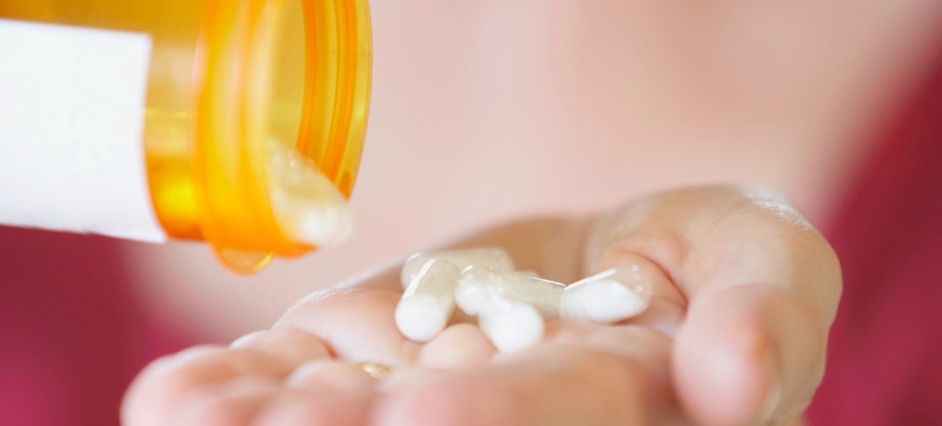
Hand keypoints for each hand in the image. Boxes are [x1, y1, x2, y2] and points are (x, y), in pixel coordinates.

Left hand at [122, 185, 840, 424]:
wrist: (608, 268)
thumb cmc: (700, 267)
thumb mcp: (761, 262)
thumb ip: (767, 311)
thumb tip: (735, 378)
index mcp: (617, 419)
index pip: (556, 422)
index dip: (501, 423)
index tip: (426, 416)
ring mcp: (416, 408)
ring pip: (340, 425)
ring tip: (191, 421)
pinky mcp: (352, 373)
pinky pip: (287, 390)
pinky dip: (225, 395)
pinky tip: (174, 398)